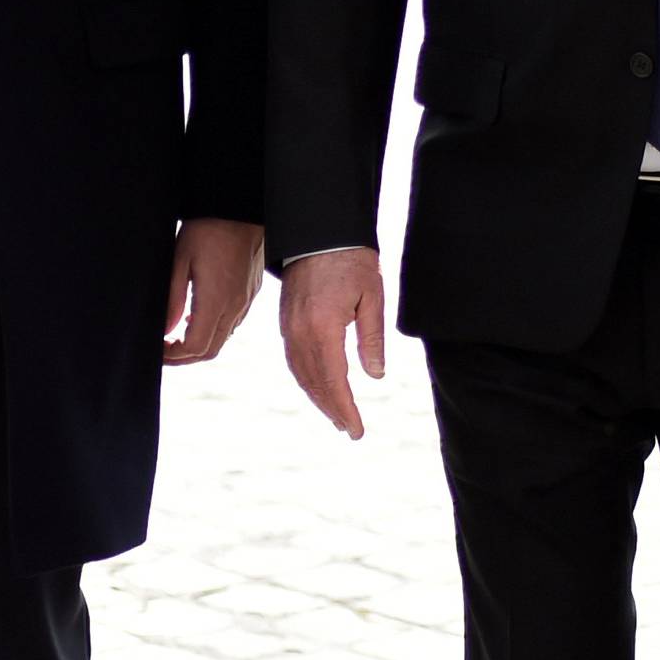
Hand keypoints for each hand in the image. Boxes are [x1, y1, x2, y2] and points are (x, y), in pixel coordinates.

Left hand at [163, 218, 263, 364]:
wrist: (240, 209)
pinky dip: (212, 331)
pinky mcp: (249, 294)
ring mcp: (245, 301)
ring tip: (175, 335)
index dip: (173, 355)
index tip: (158, 348)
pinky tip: (196, 317)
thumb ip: (172, 299)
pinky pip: (231, 324)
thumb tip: (164, 330)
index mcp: (216, 300)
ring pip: (222, 340)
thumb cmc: (208, 228)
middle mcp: (234, 306)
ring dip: (198, 345)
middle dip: (184, 357)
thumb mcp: (180, 260)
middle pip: (210, 351)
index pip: (195, 347)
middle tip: (163, 349)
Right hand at [281, 247, 384, 437]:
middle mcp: (300, 332)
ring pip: (300, 373)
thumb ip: (371, 339)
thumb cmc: (351, 259)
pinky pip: (293, 359)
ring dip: (317, 397)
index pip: (334, 381)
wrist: (319, 229)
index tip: (357, 430)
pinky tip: (318, 386)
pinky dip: (306, 379)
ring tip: (336, 414)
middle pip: (314, 383)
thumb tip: (374, 376)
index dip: (345, 409)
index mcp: (323, 328)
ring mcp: (288, 327)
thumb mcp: (373, 297)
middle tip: (349, 429)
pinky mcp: (285, 320)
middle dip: (332, 409)